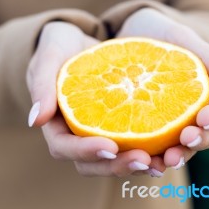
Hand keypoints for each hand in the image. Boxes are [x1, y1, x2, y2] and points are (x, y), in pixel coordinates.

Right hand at [26, 22, 159, 176]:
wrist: (80, 42)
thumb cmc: (59, 46)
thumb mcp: (48, 57)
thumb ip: (41, 85)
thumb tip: (35, 121)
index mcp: (56, 124)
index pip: (65, 147)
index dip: (86, 151)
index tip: (110, 146)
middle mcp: (77, 135)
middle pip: (93, 163)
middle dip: (118, 166)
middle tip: (144, 159)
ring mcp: (99, 134)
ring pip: (116, 161)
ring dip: (139, 165)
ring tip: (163, 161)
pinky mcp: (120, 126)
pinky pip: (134, 144)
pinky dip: (151, 150)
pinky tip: (173, 146)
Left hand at [117, 8, 208, 170]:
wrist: (121, 35)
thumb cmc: (155, 32)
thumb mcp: (179, 37)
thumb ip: (207, 57)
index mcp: (205, 91)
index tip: (203, 118)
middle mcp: (190, 110)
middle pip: (205, 134)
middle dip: (198, 141)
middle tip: (184, 140)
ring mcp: (168, 122)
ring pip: (181, 148)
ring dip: (178, 157)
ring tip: (164, 161)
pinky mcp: (145, 129)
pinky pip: (154, 149)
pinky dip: (152, 159)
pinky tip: (145, 163)